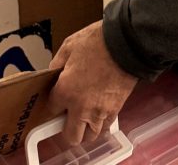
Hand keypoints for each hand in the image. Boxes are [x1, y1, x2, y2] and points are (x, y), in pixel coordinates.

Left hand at [47, 21, 137, 146]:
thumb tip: (53, 73)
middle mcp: (81, 107)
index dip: (53, 103)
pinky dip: (101, 123)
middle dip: (66, 128)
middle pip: (71, 136)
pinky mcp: (116, 110)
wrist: (126, 43)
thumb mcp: (69, 45)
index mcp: (66, 91)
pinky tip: (99, 111)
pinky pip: (106, 127)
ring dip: (85, 129)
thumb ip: (57, 63)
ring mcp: (100, 111)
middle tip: (68, 115)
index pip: (51, 109)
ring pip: (90, 136)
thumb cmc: (98, 42)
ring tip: (85, 114)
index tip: (56, 99)